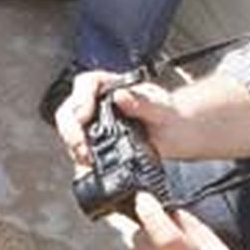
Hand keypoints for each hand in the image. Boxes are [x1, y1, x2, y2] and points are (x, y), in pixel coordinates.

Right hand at [54, 72, 184, 167]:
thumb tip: (120, 96)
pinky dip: (81, 159)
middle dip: (70, 128)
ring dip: (74, 145)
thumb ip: (144, 102)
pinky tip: (90, 166)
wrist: (179, 137)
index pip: (88, 84)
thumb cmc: (171, 116)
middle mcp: (100, 103)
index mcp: (113, 86)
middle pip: (71, 109)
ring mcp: (96, 124)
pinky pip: (79, 149)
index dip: (81, 98)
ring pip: (70, 130)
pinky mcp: (96, 144)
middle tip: (81, 144)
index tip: (84, 115)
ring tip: (87, 158)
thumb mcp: (164, 109)